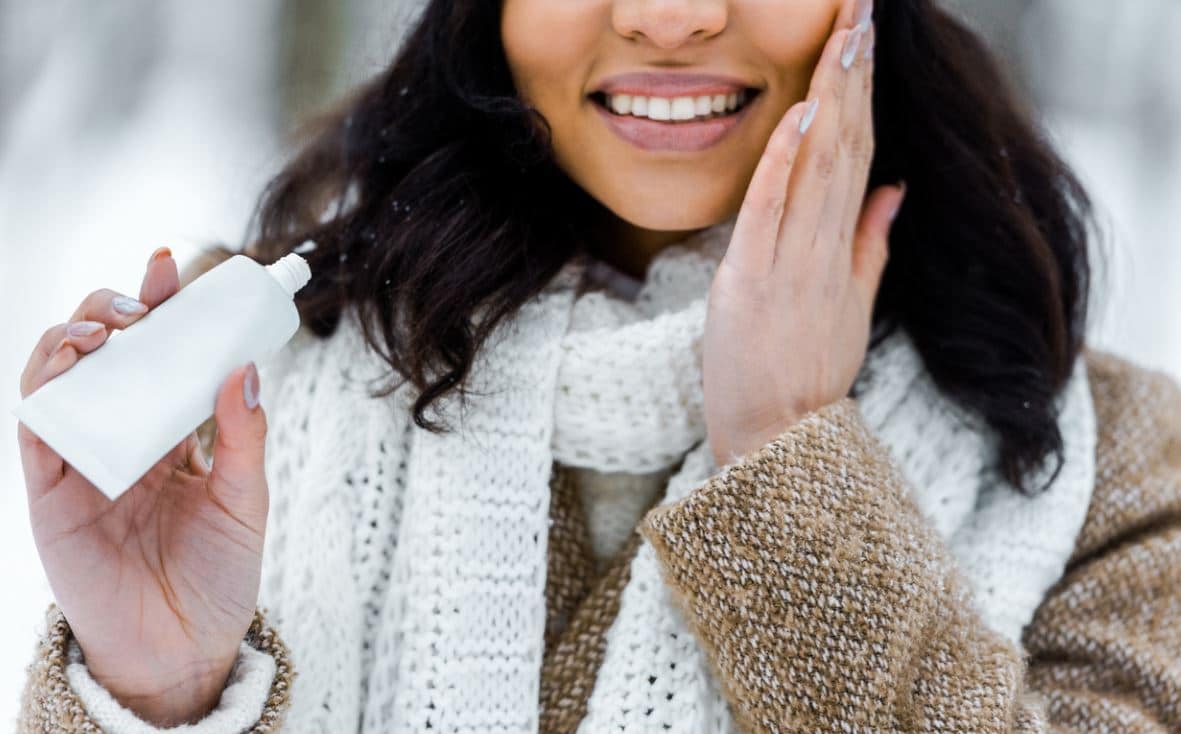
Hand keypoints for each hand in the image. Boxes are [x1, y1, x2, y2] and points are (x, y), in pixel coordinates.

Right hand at [18, 248, 269, 725]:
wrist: (185, 649)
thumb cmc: (219, 575)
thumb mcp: (245, 498)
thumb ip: (244, 438)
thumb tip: (244, 369)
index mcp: (169, 434)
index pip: (158, 357)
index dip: (157, 308)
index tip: (169, 266)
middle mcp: (121, 438)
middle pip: (103, 355)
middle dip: (111, 310)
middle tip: (140, 299)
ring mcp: (82, 461)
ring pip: (58, 378)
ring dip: (71, 338)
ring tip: (107, 326)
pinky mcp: (49, 492)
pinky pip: (36, 427)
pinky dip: (45, 387)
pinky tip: (71, 363)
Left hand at [704, 0, 905, 467]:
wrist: (778, 437)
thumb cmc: (808, 373)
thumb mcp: (854, 305)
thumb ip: (872, 243)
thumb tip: (895, 188)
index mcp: (844, 248)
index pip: (858, 153)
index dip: (864, 93)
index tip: (866, 38)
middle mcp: (824, 247)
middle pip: (844, 146)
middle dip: (852, 74)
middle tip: (862, 10)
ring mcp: (791, 262)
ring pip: (816, 167)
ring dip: (830, 98)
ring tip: (845, 36)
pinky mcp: (753, 281)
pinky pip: (772, 211)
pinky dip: (787, 162)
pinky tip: (801, 114)